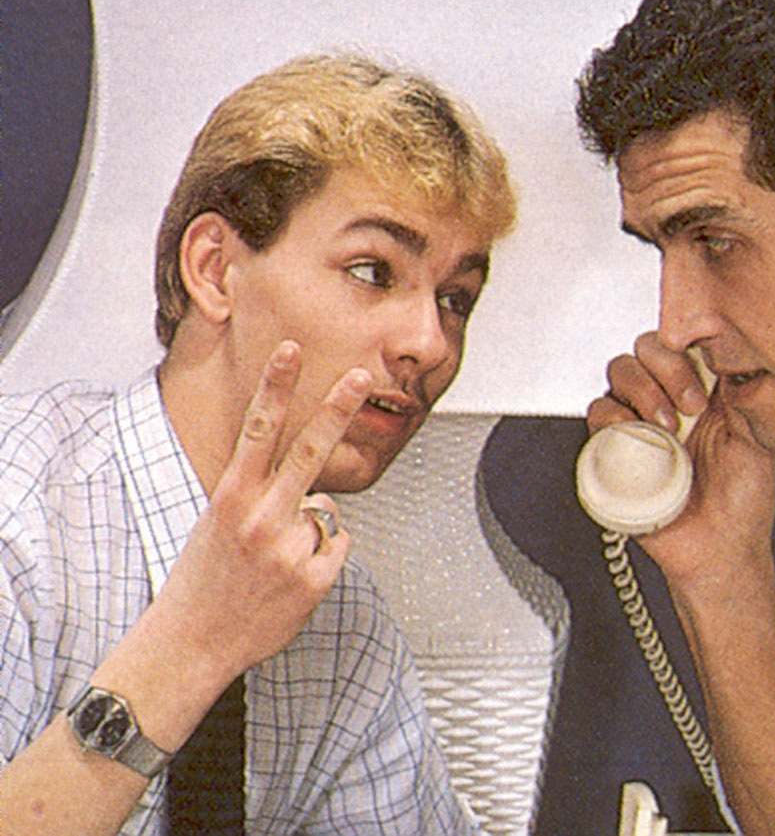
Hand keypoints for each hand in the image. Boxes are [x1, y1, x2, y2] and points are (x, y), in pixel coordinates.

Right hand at [154, 340, 371, 681]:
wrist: (192, 643)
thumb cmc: (203, 581)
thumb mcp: (217, 523)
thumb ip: (260, 495)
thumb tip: (314, 491)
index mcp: (232, 497)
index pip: (259, 430)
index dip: (276, 387)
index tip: (290, 351)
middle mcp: (262, 517)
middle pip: (311, 450)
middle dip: (338, 408)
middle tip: (362, 376)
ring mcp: (290, 548)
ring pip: (327, 512)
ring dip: (310, 530)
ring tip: (273, 562)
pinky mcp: (314, 579)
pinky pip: (338, 546)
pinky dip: (322, 559)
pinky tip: (290, 579)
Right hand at [587, 332, 774, 590]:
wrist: (720, 549)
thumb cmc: (742, 502)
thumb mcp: (757, 437)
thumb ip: (744, 393)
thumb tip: (731, 352)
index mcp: (703, 391)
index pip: (682, 343)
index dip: (687, 354)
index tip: (704, 391)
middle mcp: (668, 400)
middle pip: (646, 349)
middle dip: (665, 371)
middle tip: (688, 408)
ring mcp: (640, 421)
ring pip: (619, 372)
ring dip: (642, 392)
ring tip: (666, 428)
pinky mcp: (616, 447)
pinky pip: (598, 414)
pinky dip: (612, 418)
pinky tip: (639, 438)